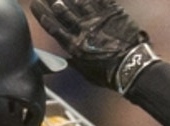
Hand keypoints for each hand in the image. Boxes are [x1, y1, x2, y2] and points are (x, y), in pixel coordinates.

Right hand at [30, 0, 156, 92]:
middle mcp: (83, 30)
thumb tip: (66, 60)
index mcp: (75, 46)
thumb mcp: (88, 73)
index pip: (54, 27)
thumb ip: (75, 63)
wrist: (134, 68)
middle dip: (53, 1)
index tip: (35, 5)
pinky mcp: (113, 13)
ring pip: (79, 2)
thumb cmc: (111, 75)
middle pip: (63, 12)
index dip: (43, 15)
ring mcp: (98, 20)